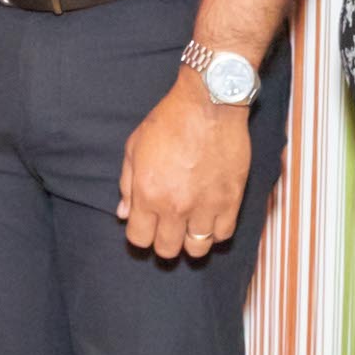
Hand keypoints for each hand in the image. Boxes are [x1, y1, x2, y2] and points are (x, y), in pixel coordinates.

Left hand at [117, 78, 252, 261]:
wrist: (209, 104)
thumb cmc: (169, 120)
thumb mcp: (134, 147)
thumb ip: (127, 184)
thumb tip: (124, 213)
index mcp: (147, 194)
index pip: (138, 239)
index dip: (140, 235)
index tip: (146, 226)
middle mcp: (175, 207)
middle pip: (166, 249)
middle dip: (163, 242)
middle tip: (168, 228)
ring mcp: (205, 206)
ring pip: (197, 249)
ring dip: (190, 242)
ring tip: (190, 227)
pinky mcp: (230, 200)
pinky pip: (223, 234)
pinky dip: (216, 231)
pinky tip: (210, 218)